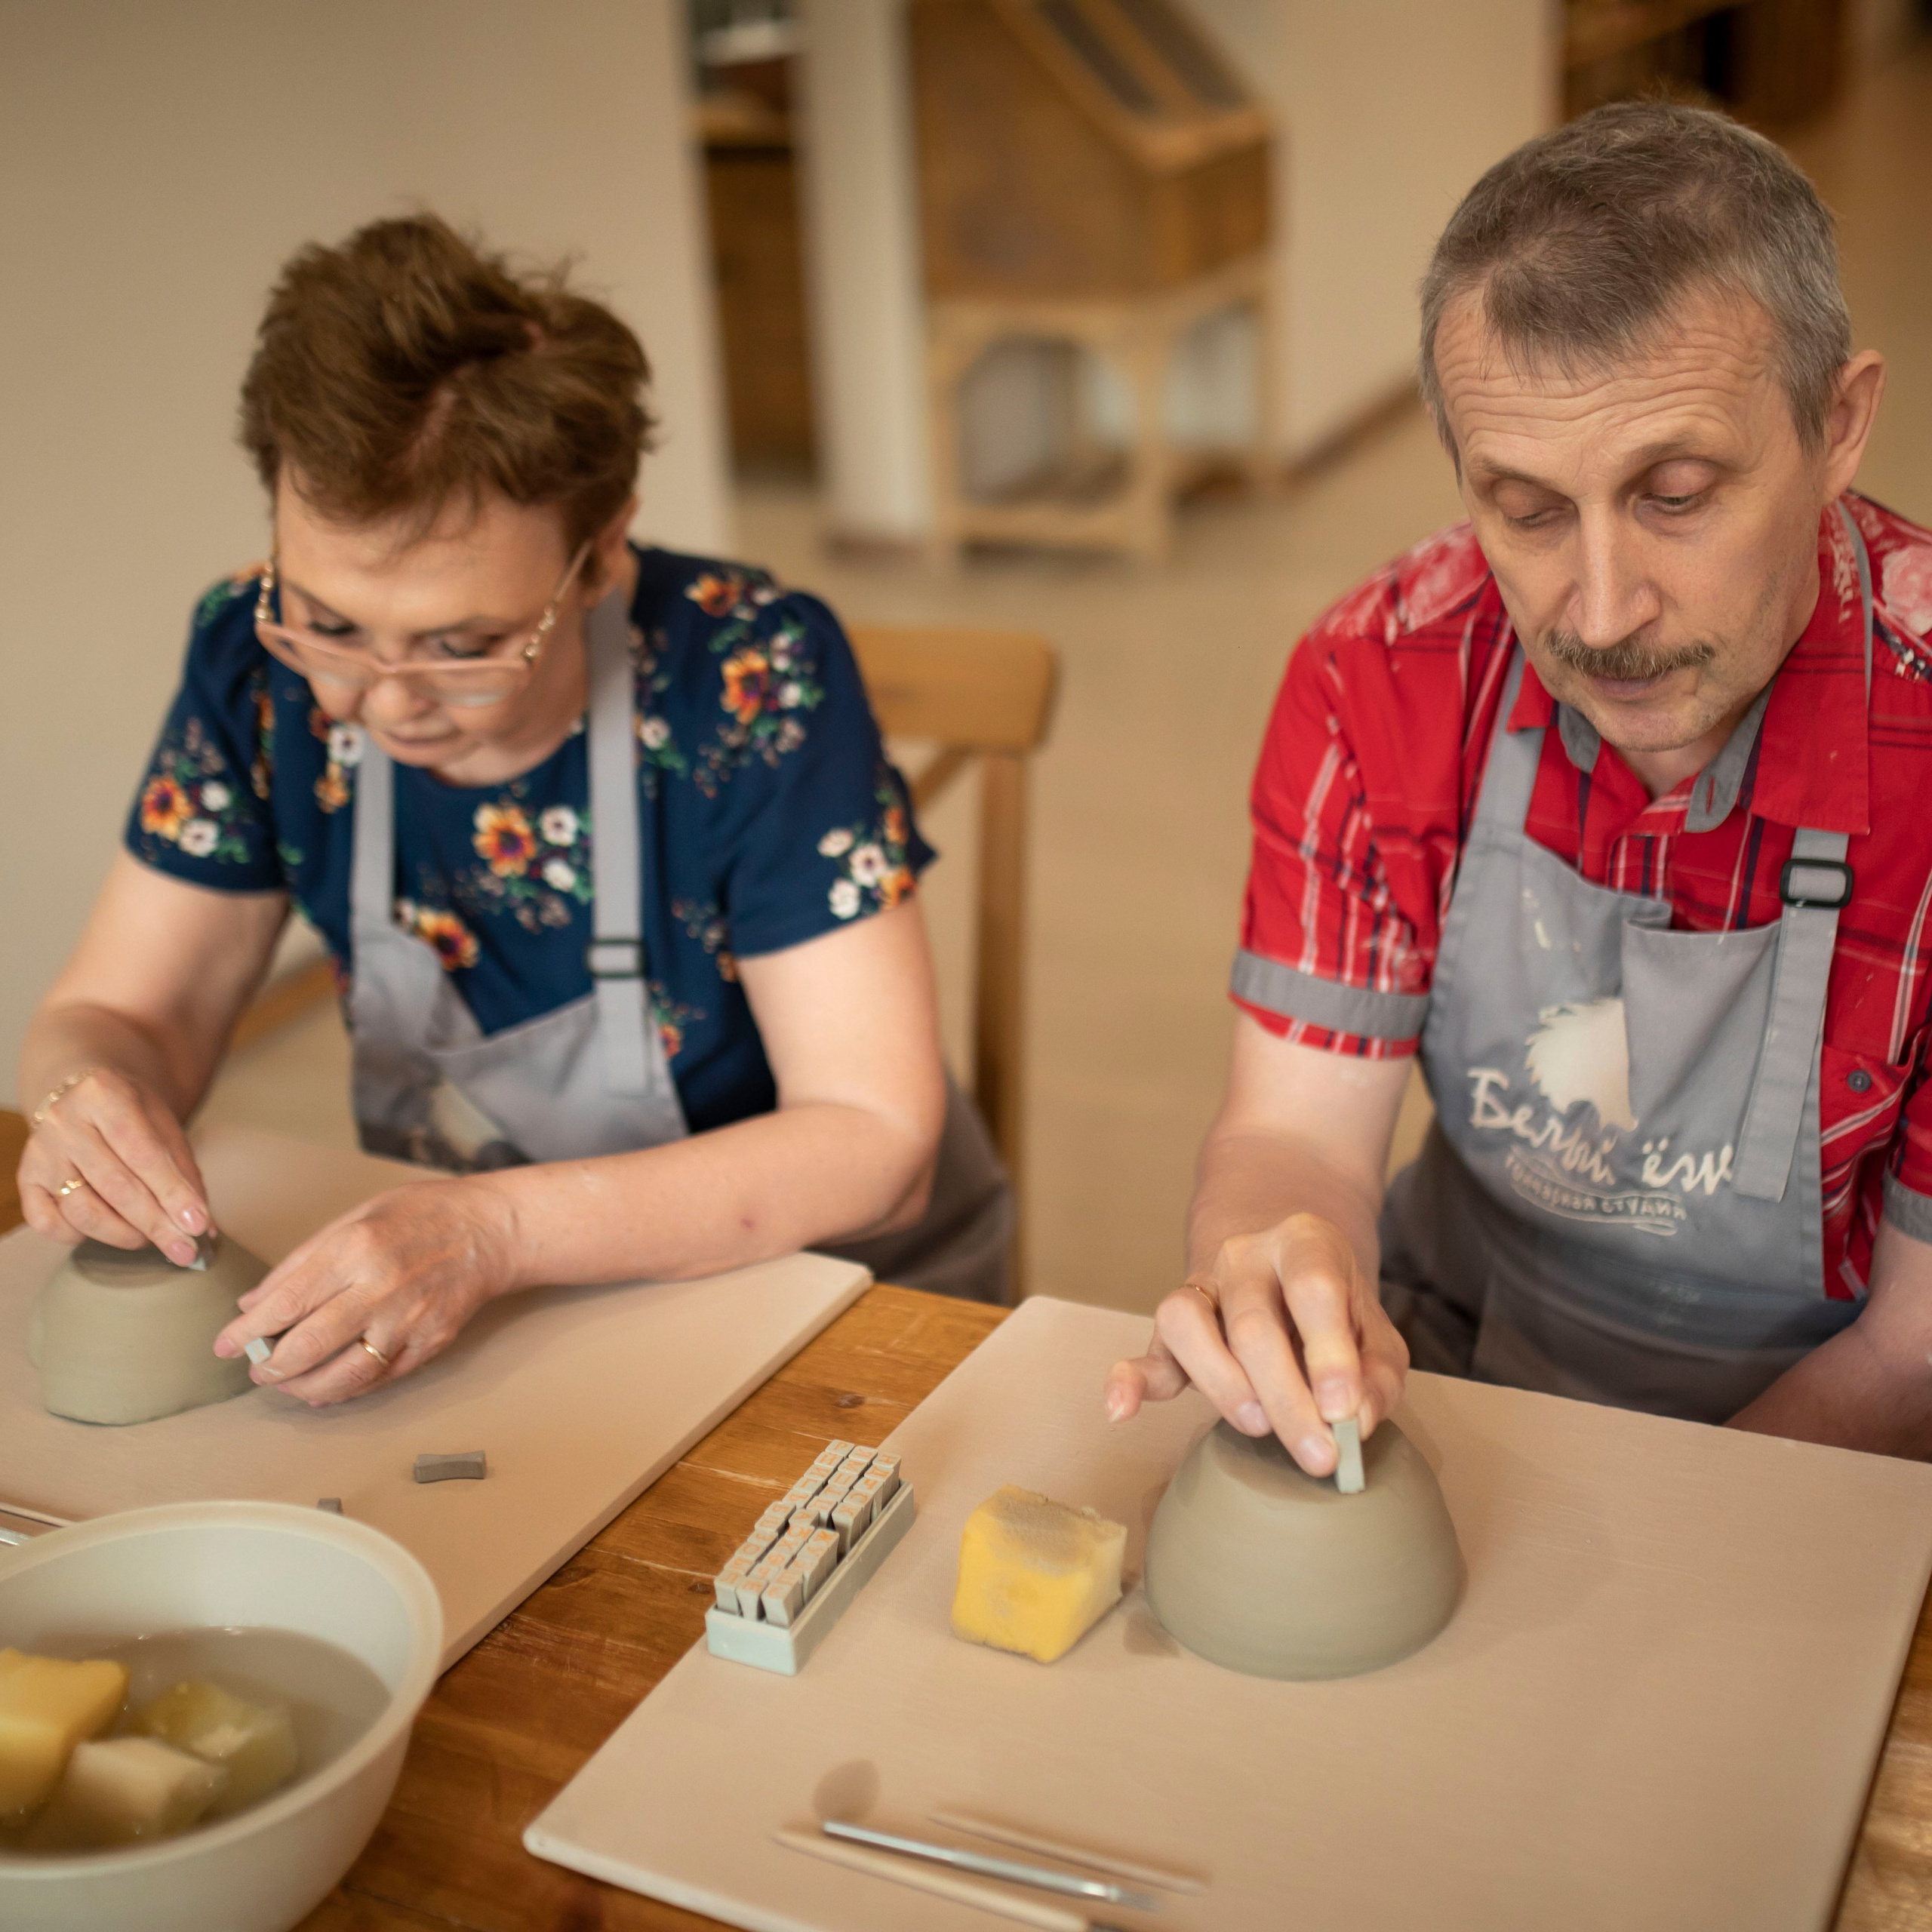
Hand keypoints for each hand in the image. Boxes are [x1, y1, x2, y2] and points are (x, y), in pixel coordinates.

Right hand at [18, 1069, 212, 1264]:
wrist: (88, 1097)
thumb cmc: (134, 1116)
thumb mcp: (167, 1128)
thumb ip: (186, 1175)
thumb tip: (204, 1228)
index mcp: (104, 1094)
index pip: (143, 1152)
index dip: (172, 1192)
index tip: (198, 1225)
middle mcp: (65, 1121)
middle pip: (114, 1185)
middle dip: (155, 1223)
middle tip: (184, 1249)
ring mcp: (40, 1151)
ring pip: (80, 1209)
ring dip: (122, 1233)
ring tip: (149, 1237)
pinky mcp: (25, 1178)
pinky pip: (47, 1222)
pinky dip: (79, 1235)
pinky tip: (106, 1228)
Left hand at [214, 1178, 515, 1406]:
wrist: (489, 1229)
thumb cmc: (421, 1215)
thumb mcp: (355, 1218)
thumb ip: (302, 1261)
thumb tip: (255, 1302)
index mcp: (356, 1248)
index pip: (287, 1301)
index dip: (248, 1330)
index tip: (224, 1344)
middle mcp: (381, 1287)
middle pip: (310, 1345)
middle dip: (272, 1366)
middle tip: (256, 1370)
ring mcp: (409, 1320)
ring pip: (345, 1374)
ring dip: (304, 1388)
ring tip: (287, 1385)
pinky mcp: (431, 1342)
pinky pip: (380, 1379)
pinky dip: (347, 1391)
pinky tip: (326, 1390)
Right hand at [1103, 1214, 1408, 1476]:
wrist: (1288, 1266)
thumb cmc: (1337, 1310)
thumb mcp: (1376, 1331)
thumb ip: (1376, 1375)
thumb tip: (1356, 1422)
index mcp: (1303, 1242)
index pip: (1313, 1288)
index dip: (1328, 1353)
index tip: (1344, 1413)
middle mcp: (1244, 1256)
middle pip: (1252, 1323)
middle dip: (1285, 1397)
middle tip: (1317, 1454)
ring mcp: (1202, 1287)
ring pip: (1186, 1322)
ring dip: (1222, 1383)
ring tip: (1257, 1425)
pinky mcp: (1174, 1328)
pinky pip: (1146, 1348)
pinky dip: (1129, 1380)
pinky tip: (1120, 1410)